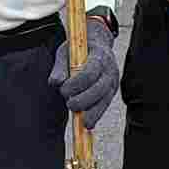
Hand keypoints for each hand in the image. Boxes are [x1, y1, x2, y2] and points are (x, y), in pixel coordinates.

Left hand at [52, 9, 122, 123]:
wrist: (97, 44)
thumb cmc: (78, 49)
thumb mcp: (66, 51)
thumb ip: (60, 67)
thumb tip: (55, 83)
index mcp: (99, 55)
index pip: (90, 72)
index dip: (77, 84)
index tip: (63, 90)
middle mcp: (110, 70)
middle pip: (99, 89)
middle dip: (84, 100)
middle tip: (69, 104)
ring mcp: (113, 81)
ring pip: (105, 100)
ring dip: (92, 112)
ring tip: (82, 123)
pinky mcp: (111, 91)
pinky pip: (104, 105)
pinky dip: (96, 115)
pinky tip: (88, 124)